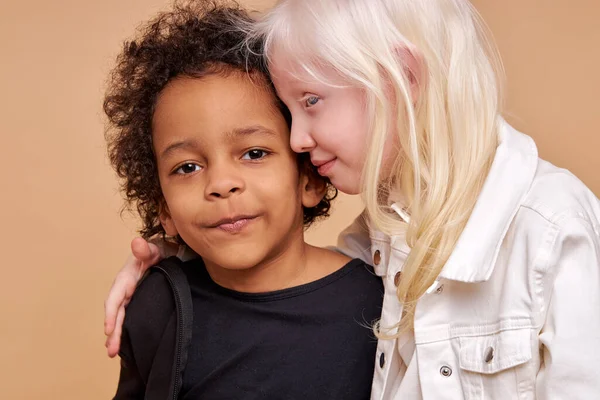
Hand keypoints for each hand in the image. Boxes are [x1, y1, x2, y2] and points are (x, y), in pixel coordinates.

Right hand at [104, 237, 161, 356]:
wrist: (162, 253)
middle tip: (111, 351)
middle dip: (112, 331)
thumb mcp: (152, 248)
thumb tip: (137, 242)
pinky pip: (127, 317)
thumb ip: (145, 249)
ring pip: (120, 317)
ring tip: (113, 352)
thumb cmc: (155, 251)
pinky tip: (123, 344)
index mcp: (125, 279)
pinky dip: (123, 330)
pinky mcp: (136, 301)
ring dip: (115, 335)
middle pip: (116, 313)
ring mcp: (130, 297)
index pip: (115, 298)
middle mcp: (124, 290)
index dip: (110, 314)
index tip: (107, 329)